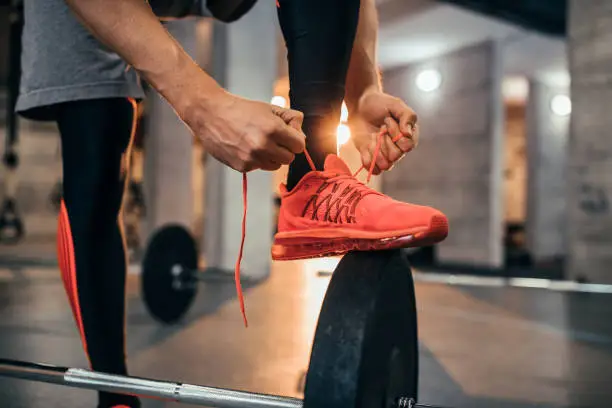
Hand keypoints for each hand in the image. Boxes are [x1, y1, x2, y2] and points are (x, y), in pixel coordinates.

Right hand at [182, 92, 305, 171]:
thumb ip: (291, 118)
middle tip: (273, 139)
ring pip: (275, 166)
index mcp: (273, 129)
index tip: (287, 135)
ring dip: (272, 156)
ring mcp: (252, 158)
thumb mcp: (269, 108)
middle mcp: (263, 146)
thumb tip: (301, 134)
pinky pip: (259, 167)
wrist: (210, 114)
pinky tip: (245, 147)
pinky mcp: (242, 167)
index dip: (294, 139)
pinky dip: (256, 160)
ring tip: (258, 142)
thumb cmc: (240, 109)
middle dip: (285, 149)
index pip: (299, 146)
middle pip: (289, 158)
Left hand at [350, 90, 417, 174]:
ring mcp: (385, 155)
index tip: (388, 120)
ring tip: (372, 137)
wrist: (360, 106)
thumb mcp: (396, 104)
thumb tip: (408, 134)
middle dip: (384, 141)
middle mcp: (398, 148)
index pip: (407, 146)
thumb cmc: (380, 104)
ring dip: (376, 150)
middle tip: (379, 128)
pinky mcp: (371, 158)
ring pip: (385, 165)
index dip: (396, 134)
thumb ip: (407, 116)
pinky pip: (372, 169)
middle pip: (395, 157)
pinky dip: (367, 158)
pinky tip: (366, 146)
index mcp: (408, 136)